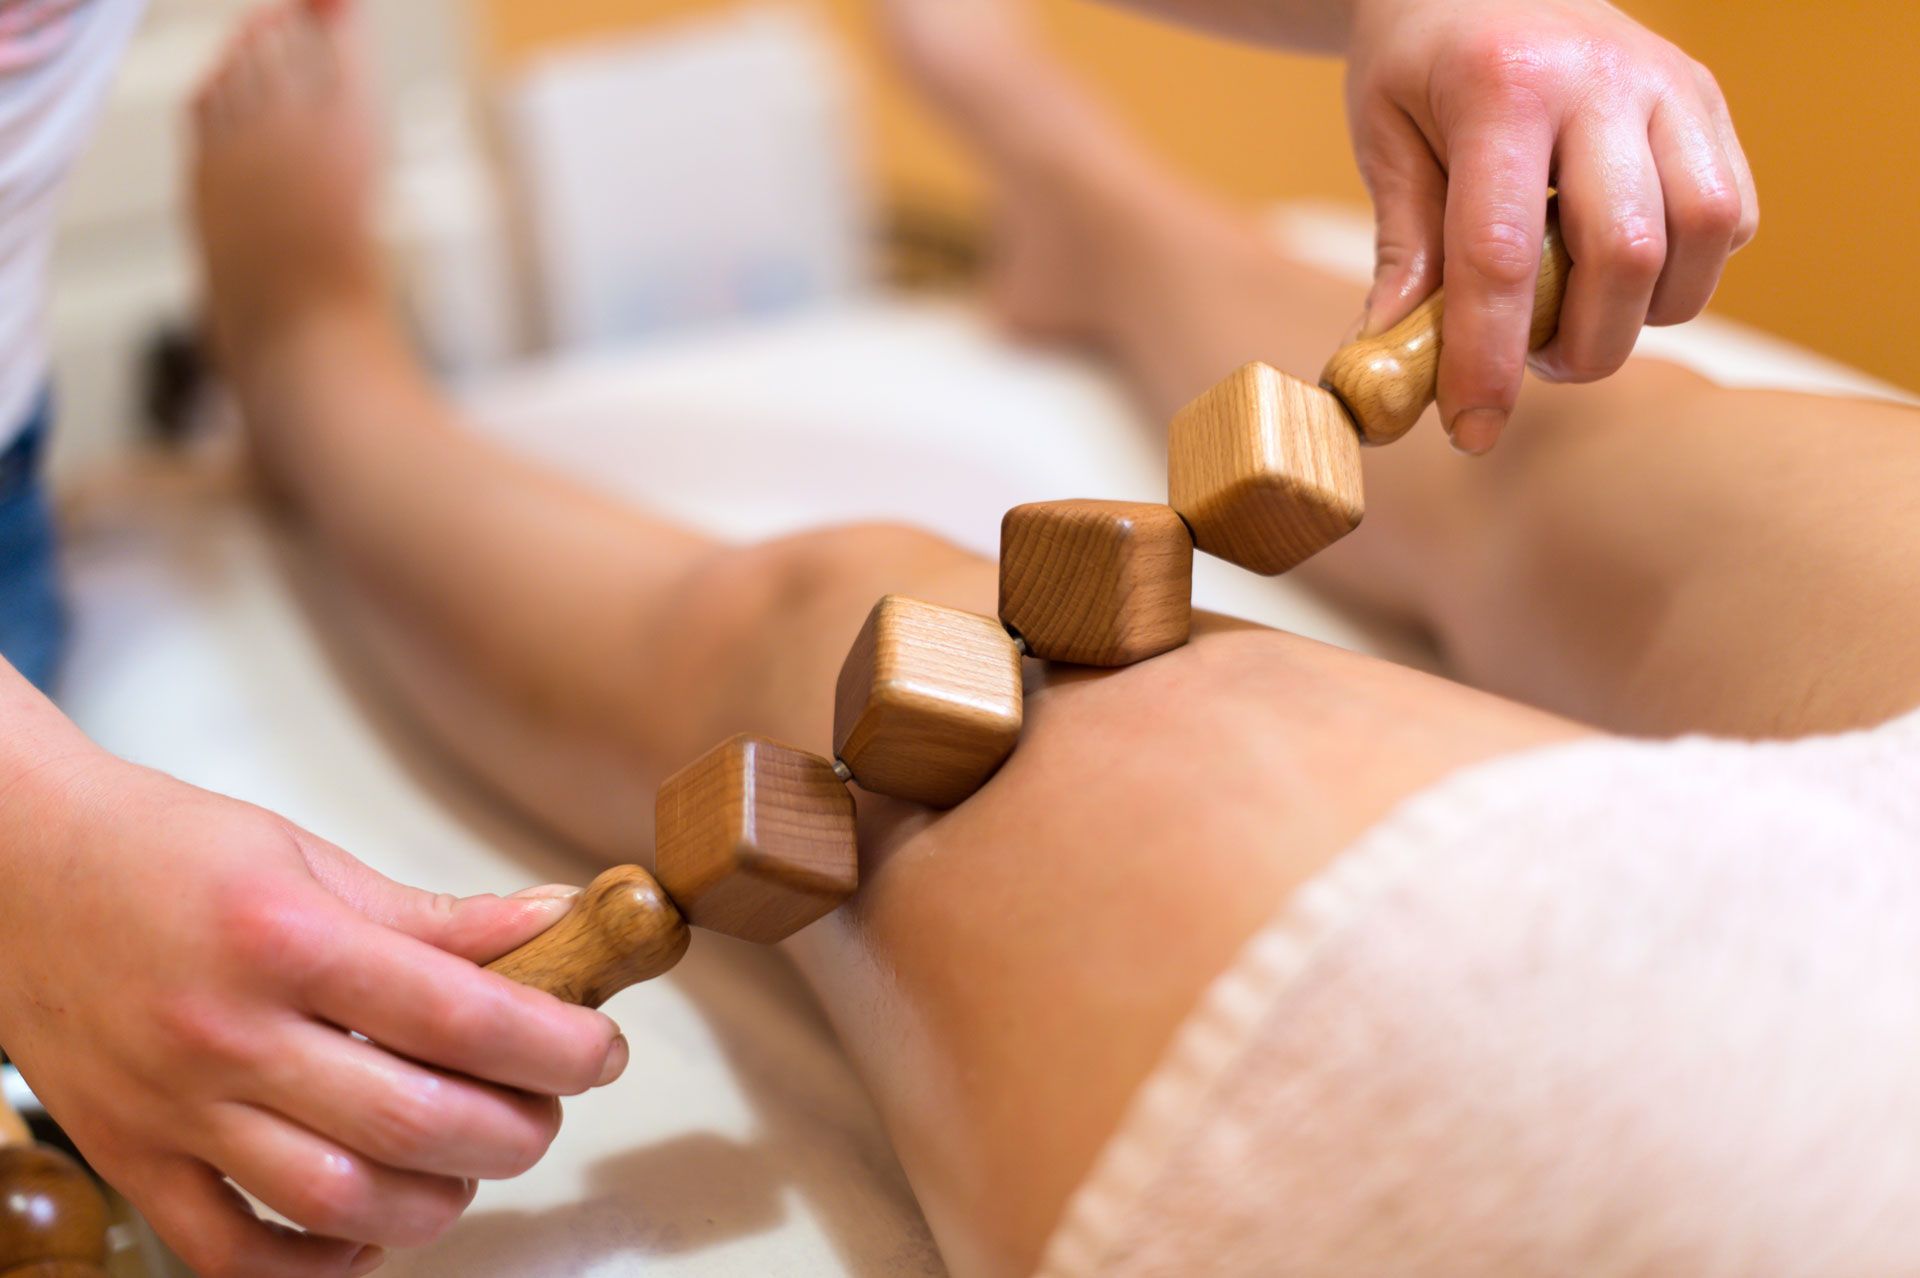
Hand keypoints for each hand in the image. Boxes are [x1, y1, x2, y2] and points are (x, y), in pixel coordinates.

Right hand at [0, 749, 624, 1277]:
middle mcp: (230, 1033)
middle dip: (518, 1131)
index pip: (460, 1014)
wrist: (13, 870)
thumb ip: (434, 915)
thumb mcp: (309, 857)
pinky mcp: (132, 1161)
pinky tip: (370, 1223)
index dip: (555, 1044)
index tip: (600, 1050)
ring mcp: (175, 1109)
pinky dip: (320, 1260)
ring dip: (438, 1200)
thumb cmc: (162, 851)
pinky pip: (233, 1255)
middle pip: (415, 1124)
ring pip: (339, 1202)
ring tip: (468, 1158)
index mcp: (287, 940)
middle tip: (547, 1106)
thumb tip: (553, 926)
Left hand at [1344, 0, 1757, 452]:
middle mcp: (1603, 79)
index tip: (1470, 430)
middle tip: (1528, 359)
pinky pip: (1729, 218)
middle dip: (1579, 345)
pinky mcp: (1708, 101)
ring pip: (1701, 238)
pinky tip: (1615, 262)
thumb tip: (1390, 368)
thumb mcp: (1384, 141)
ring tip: (1572, 308)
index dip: (1486, 361)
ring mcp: (1671, 85)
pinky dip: (1683, 271)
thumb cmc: (1420, 64)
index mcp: (1503, 88)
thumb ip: (1402, 253)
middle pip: (1626, 256)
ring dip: (1641, 312)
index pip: (1500, 256)